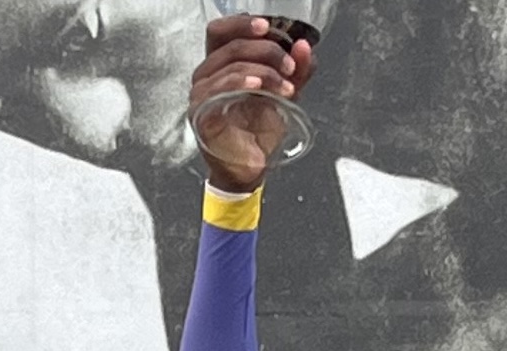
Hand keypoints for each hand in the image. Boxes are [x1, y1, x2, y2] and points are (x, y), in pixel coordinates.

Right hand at [192, 13, 314, 191]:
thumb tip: (304, 46)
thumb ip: (296, 71)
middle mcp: (207, 75)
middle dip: (265, 48)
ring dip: (262, 69)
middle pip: (229, 43)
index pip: (223, 31)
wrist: (250, 169)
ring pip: (229, 63)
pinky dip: (240, 81)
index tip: (269, 27)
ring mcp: (201, 93)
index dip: (243, 24)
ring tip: (285, 84)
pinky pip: (218, 87)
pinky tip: (258, 85)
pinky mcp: (201, 112)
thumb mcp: (285, 95)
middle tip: (290, 65)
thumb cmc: (258, 133)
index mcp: (223, 65)